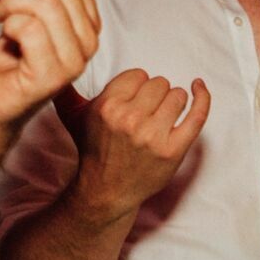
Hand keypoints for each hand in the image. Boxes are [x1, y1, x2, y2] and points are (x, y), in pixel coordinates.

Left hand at [0, 0, 99, 135]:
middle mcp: (88, 44)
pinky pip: (30, 28)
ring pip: (45, 3)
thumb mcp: (33, 12)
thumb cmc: (11, 62)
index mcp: (88, 25)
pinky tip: (6, 38)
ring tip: (2, 20)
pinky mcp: (50, 77)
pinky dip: (9, 25)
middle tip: (4, 7)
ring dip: (11, 4)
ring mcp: (72, 62)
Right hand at [68, 68, 211, 217]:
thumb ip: (65, 91)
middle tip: (144, 113)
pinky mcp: (174, 150)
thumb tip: (58, 69)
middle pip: (159, 83)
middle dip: (153, 95)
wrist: (106, 191)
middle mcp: (130, 120)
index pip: (138, 75)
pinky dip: (202, 97)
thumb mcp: (72, 118)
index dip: (136, 86)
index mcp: (107, 107)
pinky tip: (199, 86)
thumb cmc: (93, 149)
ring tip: (159, 118)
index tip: (130, 101)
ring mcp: (154, 137)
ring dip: (171, 103)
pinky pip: (197, 115)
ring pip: (177, 96)